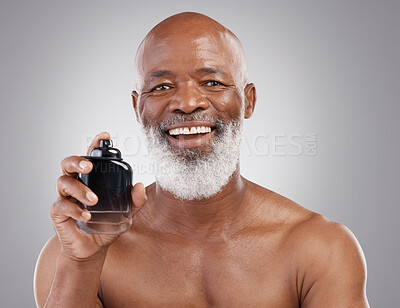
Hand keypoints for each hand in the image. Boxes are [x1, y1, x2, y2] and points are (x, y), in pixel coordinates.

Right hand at [50, 132, 146, 260]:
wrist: (92, 249)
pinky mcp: (57, 212)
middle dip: (77, 160)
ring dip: (79, 189)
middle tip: (89, 166)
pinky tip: (86, 216)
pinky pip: (62, 205)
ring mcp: (64, 197)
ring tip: (94, 200)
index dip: (95, 144)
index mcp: (91, 179)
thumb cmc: (106, 225)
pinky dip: (75, 209)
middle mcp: (75, 183)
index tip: (105, 136)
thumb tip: (139, 186)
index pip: (90, 156)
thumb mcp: (125, 213)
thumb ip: (134, 201)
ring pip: (63, 182)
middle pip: (68, 163)